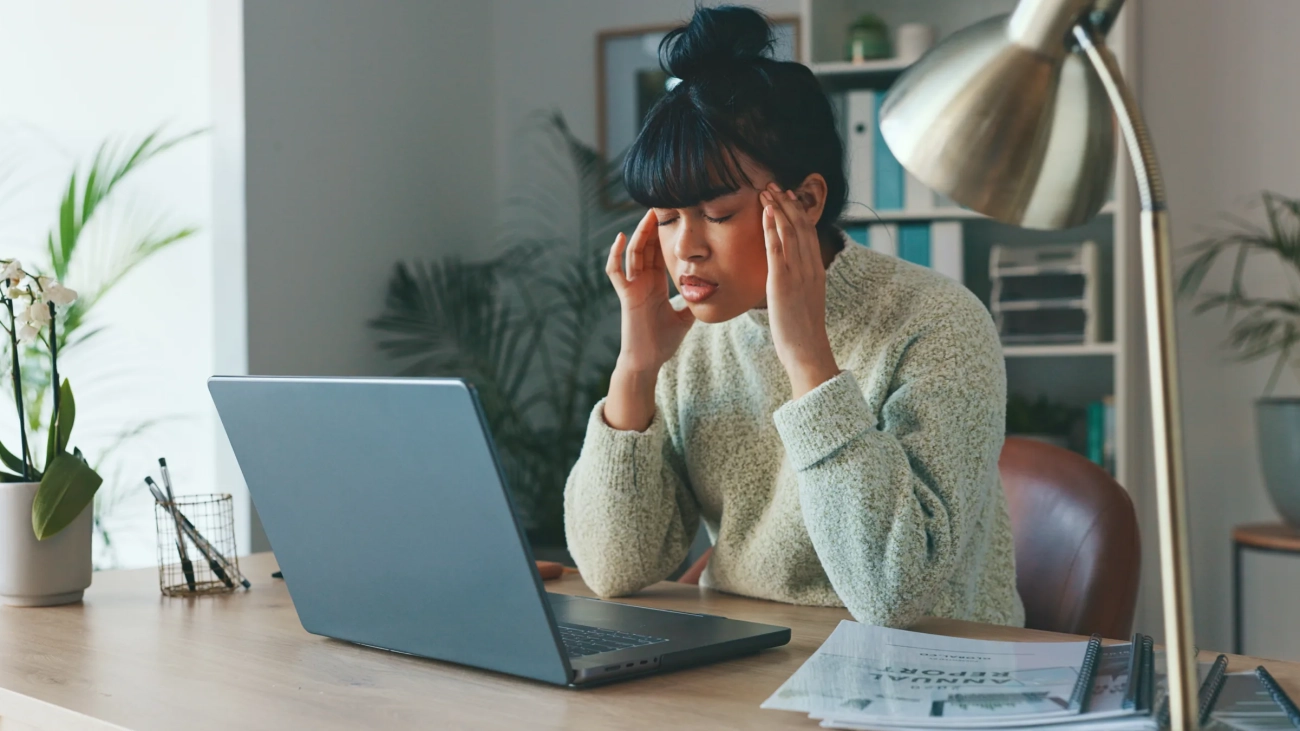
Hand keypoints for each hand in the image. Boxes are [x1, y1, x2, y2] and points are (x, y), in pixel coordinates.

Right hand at [603, 210, 694, 430]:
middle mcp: (642, 282)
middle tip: (662, 205)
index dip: (663, 236)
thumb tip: (710, 293)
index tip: (674, 218)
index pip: (658, 253)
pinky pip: (616, 272)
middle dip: (652, 227)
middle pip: (646, 247)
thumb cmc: (663, 342)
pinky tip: (620, 238)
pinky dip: (615, 255)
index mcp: (655, 285)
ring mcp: (632, 287)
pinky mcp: (625, 295)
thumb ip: (692, 303)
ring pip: (633, 253)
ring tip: (647, 215)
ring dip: (639, 233)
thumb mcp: (684, 318)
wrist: (649, 361)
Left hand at [761, 184, 839, 398]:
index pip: (809, 234)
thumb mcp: (803, 301)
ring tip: (767, 189)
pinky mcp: (783, 282)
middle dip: (787, 203)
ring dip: (778, 208)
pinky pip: (777, 249)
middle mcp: (810, 268)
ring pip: (790, 231)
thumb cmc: (801, 331)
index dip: (798, 212)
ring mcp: (798, 273)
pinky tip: (765, 212)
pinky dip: (771, 228)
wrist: (807, 351)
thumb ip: (798, 283)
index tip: (788, 196)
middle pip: (800, 226)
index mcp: (816, 271)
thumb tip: (787, 277)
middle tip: (775, 185)